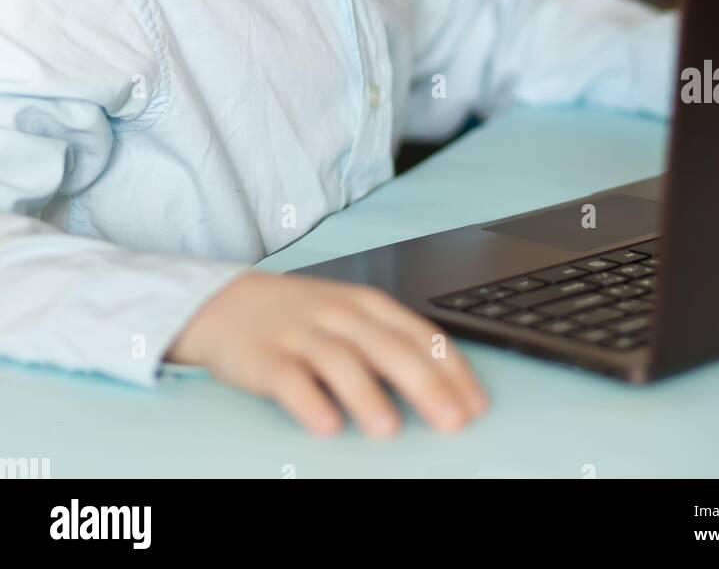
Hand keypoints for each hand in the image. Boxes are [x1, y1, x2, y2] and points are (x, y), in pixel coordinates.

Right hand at [164, 270, 488, 437]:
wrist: (228, 302)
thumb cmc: (305, 316)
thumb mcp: (353, 316)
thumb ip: (393, 342)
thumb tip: (448, 385)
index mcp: (368, 305)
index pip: (420, 335)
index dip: (451, 370)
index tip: (476, 405)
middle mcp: (339, 315)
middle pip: (388, 348)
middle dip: (424, 385)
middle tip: (452, 421)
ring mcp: (301, 334)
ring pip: (340, 361)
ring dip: (367, 395)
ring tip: (390, 429)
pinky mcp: (265, 358)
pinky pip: (289, 380)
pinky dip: (310, 402)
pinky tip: (327, 426)